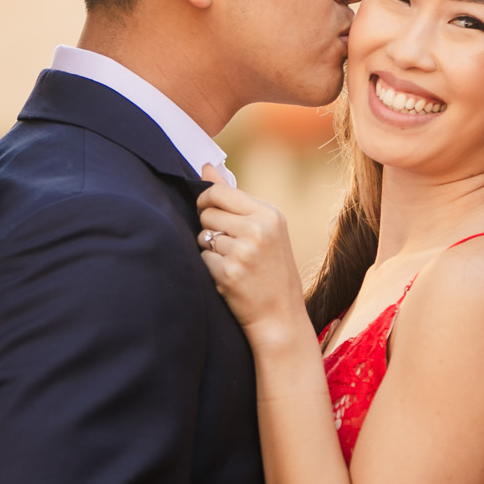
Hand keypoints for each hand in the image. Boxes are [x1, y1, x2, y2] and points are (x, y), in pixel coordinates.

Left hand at [196, 166, 307, 342]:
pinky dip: (210, 268)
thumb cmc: (271, 269)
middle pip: (207, 214)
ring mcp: (244, 251)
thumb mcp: (264, 229)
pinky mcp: (229, 273)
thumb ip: (233, 198)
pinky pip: (203, 259)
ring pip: (202, 237)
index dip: (206, 200)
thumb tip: (206, 167)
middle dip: (209, 228)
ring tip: (233, 262)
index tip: (208, 210)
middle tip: (228, 245)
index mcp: (269, 214)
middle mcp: (258, 229)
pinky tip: (229, 277)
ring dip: (210, 250)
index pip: (220, 192)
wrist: (281, 316)